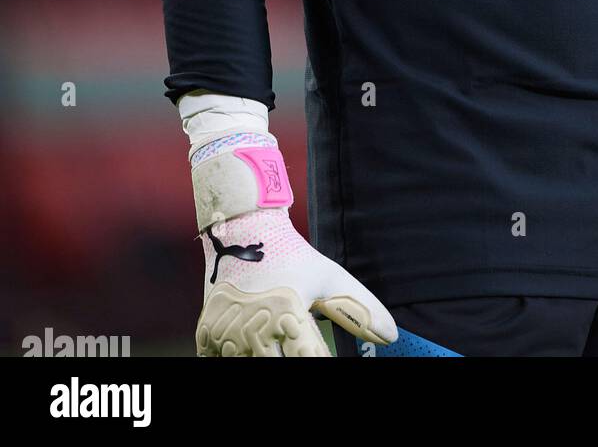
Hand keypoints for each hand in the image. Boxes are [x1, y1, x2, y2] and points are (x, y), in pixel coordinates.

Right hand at [197, 206, 396, 356]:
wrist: (243, 230)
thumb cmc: (291, 255)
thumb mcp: (329, 278)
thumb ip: (360, 310)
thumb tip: (390, 336)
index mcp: (288, 313)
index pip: (310, 361)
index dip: (322, 364)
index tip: (327, 360)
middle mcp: (255, 327)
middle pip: (276, 369)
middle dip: (289, 360)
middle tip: (297, 349)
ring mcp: (226, 335)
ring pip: (250, 367)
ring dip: (264, 359)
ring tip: (277, 346)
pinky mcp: (206, 338)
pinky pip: (220, 364)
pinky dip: (236, 360)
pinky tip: (252, 349)